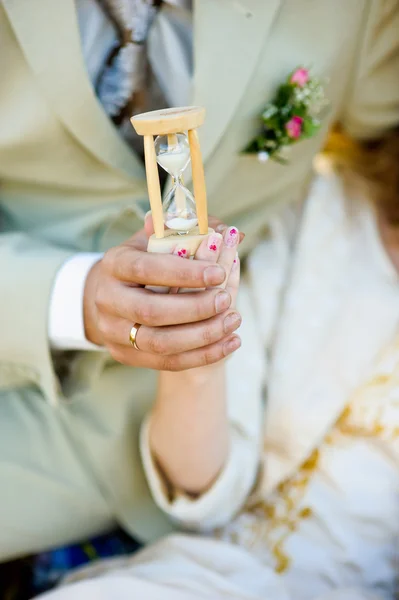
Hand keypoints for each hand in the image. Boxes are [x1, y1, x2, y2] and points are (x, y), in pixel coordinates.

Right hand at [83, 221, 241, 370]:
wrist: (113, 295)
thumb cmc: (147, 261)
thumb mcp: (161, 240)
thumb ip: (193, 233)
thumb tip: (231, 232)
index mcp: (114, 264)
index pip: (146, 269)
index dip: (183, 273)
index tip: (219, 272)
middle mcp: (107, 299)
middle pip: (151, 311)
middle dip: (195, 308)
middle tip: (226, 300)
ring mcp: (112, 331)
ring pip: (160, 343)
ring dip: (203, 335)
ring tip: (233, 320)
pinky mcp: (125, 355)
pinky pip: (167, 362)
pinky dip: (203, 355)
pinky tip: (230, 342)